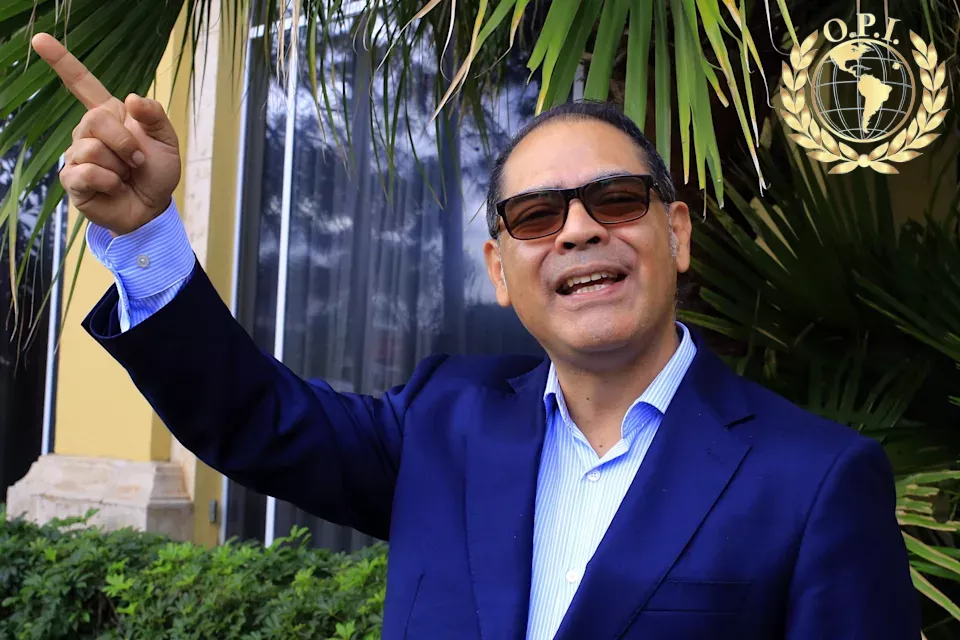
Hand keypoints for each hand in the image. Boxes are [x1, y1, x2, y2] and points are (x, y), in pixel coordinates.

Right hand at [31, 34, 180, 235]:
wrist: (153, 207)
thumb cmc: (157, 172)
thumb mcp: (167, 141)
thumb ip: (154, 116)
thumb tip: (132, 99)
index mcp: (110, 115)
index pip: (81, 83)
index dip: (61, 61)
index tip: (40, 39)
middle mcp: (88, 131)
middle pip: (94, 120)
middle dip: (124, 142)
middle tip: (138, 160)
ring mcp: (77, 155)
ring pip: (92, 148)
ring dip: (120, 165)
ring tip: (126, 175)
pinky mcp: (72, 179)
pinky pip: (88, 172)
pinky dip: (110, 181)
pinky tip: (116, 188)